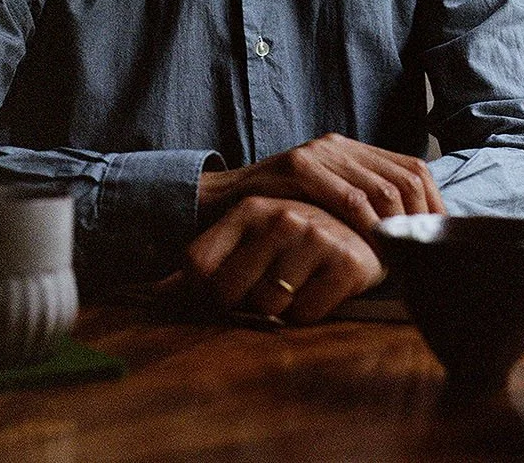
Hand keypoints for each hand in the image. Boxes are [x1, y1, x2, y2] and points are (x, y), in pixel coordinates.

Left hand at [185, 196, 385, 323]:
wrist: (368, 227)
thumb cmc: (296, 240)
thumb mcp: (250, 238)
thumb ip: (207, 263)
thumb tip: (155, 294)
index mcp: (249, 208)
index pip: (197, 266)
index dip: (203, 291)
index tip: (222, 291)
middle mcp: (280, 217)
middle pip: (228, 293)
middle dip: (242, 303)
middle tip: (266, 289)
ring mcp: (314, 237)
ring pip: (268, 307)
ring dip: (279, 308)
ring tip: (297, 284)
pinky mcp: (346, 263)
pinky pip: (305, 315)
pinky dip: (310, 312)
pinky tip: (322, 289)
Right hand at [198, 133, 444, 238]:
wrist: (219, 202)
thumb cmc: (277, 212)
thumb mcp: (324, 203)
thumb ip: (360, 206)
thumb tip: (410, 233)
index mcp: (353, 150)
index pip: (413, 169)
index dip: (433, 205)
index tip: (436, 239)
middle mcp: (340, 145)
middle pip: (405, 177)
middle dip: (419, 219)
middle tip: (421, 253)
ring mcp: (319, 153)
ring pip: (381, 188)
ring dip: (396, 227)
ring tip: (401, 257)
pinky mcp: (298, 168)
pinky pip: (347, 198)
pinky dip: (367, 226)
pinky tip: (372, 248)